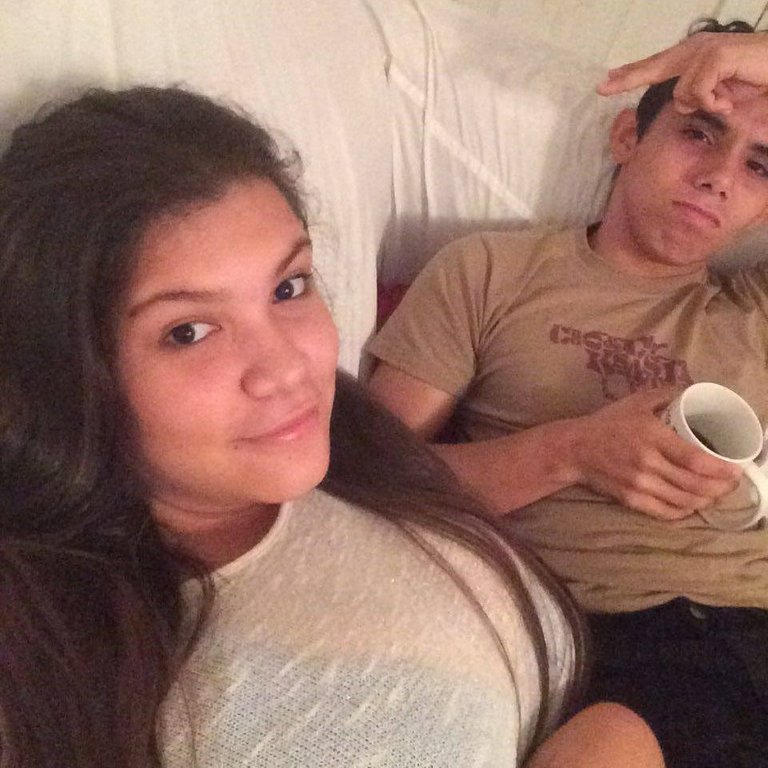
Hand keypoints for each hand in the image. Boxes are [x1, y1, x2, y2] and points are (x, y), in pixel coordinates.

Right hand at [568, 387, 741, 519]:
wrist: (574, 449)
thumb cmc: (607, 423)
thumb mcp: (635, 402)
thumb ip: (666, 394)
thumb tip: (696, 391)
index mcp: (651, 437)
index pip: (694, 459)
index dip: (720, 469)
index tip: (736, 469)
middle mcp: (647, 463)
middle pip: (694, 484)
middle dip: (720, 487)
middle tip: (731, 482)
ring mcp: (639, 484)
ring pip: (684, 501)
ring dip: (706, 500)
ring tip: (715, 493)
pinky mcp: (631, 500)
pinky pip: (666, 512)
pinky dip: (685, 511)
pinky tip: (692, 504)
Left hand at [597, 32, 767, 113]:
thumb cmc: (754, 79)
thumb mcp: (719, 93)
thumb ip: (695, 96)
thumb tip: (679, 104)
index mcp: (692, 56)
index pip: (655, 66)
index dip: (630, 74)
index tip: (605, 83)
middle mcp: (695, 48)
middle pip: (653, 67)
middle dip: (628, 78)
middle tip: (601, 88)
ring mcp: (706, 49)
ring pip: (681, 91)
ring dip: (703, 103)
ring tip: (724, 101)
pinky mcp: (717, 56)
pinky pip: (698, 91)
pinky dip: (712, 102)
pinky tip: (727, 100)